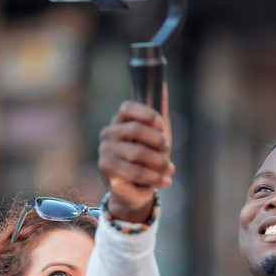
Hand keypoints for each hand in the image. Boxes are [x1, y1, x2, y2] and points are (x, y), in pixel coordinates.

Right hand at [98, 89, 173, 222]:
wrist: (136, 191)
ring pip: (138, 153)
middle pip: (135, 130)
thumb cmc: (147, 159)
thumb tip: (162, 84)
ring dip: (160, 162)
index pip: (127, 108)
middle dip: (158, 141)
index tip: (161, 124)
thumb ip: (158, 113)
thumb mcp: (155, 136)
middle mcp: (108, 135)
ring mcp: (106, 153)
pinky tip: (165, 180)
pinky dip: (155, 177)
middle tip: (167, 151)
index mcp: (119, 122)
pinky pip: (136, 171)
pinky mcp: (109, 171)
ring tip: (169, 169)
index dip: (146, 113)